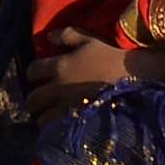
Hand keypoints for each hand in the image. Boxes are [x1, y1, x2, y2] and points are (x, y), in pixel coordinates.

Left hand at [20, 32, 143, 116]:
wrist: (132, 78)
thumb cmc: (111, 56)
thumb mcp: (89, 40)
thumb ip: (67, 36)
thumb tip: (48, 37)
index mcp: (59, 65)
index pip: (32, 71)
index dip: (33, 74)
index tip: (38, 76)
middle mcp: (58, 87)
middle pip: (32, 98)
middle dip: (33, 100)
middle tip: (41, 100)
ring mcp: (66, 106)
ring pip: (41, 117)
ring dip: (43, 115)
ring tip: (49, 114)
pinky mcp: (77, 120)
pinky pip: (56, 128)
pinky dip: (54, 127)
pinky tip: (60, 124)